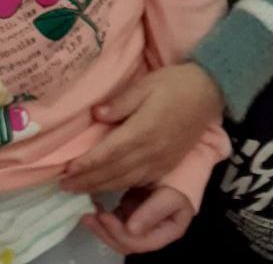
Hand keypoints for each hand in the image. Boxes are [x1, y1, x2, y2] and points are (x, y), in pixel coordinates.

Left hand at [62, 62, 223, 191]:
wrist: (208, 92)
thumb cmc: (174, 84)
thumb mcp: (145, 84)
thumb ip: (120, 102)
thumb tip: (95, 115)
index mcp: (143, 131)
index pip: (108, 153)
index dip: (86, 165)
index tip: (65, 171)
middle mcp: (151, 152)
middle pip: (114, 172)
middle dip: (87, 181)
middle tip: (63, 186)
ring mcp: (160, 162)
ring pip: (126, 181)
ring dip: (100, 187)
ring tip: (78, 189)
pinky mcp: (167, 165)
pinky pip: (140, 182)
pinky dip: (120, 188)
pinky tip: (107, 188)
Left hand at [83, 186, 192, 254]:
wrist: (178, 158)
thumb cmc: (180, 177)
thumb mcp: (171, 195)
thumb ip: (153, 212)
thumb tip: (132, 230)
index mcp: (164, 233)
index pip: (138, 242)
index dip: (119, 233)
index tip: (104, 216)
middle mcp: (150, 231)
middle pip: (125, 242)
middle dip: (104, 232)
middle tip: (88, 216)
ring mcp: (139, 220)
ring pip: (117, 232)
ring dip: (100, 225)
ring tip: (86, 212)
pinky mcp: (131, 209)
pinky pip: (115, 217)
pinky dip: (102, 214)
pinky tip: (93, 203)